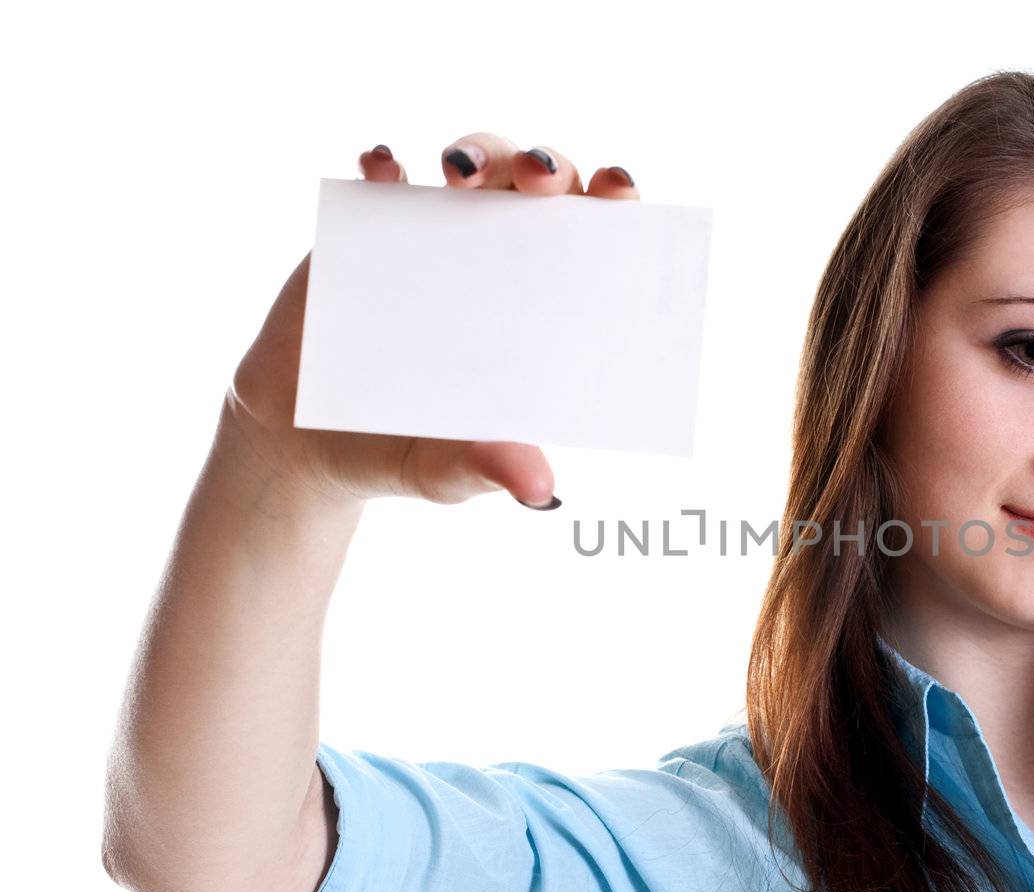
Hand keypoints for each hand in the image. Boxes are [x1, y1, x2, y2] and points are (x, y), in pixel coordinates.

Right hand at [222, 134, 640, 508]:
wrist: (303, 445)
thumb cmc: (400, 453)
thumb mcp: (446, 472)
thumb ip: (488, 470)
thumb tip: (539, 490)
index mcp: (543, 307)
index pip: (596, 239)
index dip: (614, 203)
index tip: (622, 190)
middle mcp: (500, 258)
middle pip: (539, 184)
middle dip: (546, 165)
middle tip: (538, 178)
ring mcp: (436, 237)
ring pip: (472, 164)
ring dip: (477, 150)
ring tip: (461, 173)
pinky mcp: (368, 231)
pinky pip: (382, 179)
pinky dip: (385, 164)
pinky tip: (383, 168)